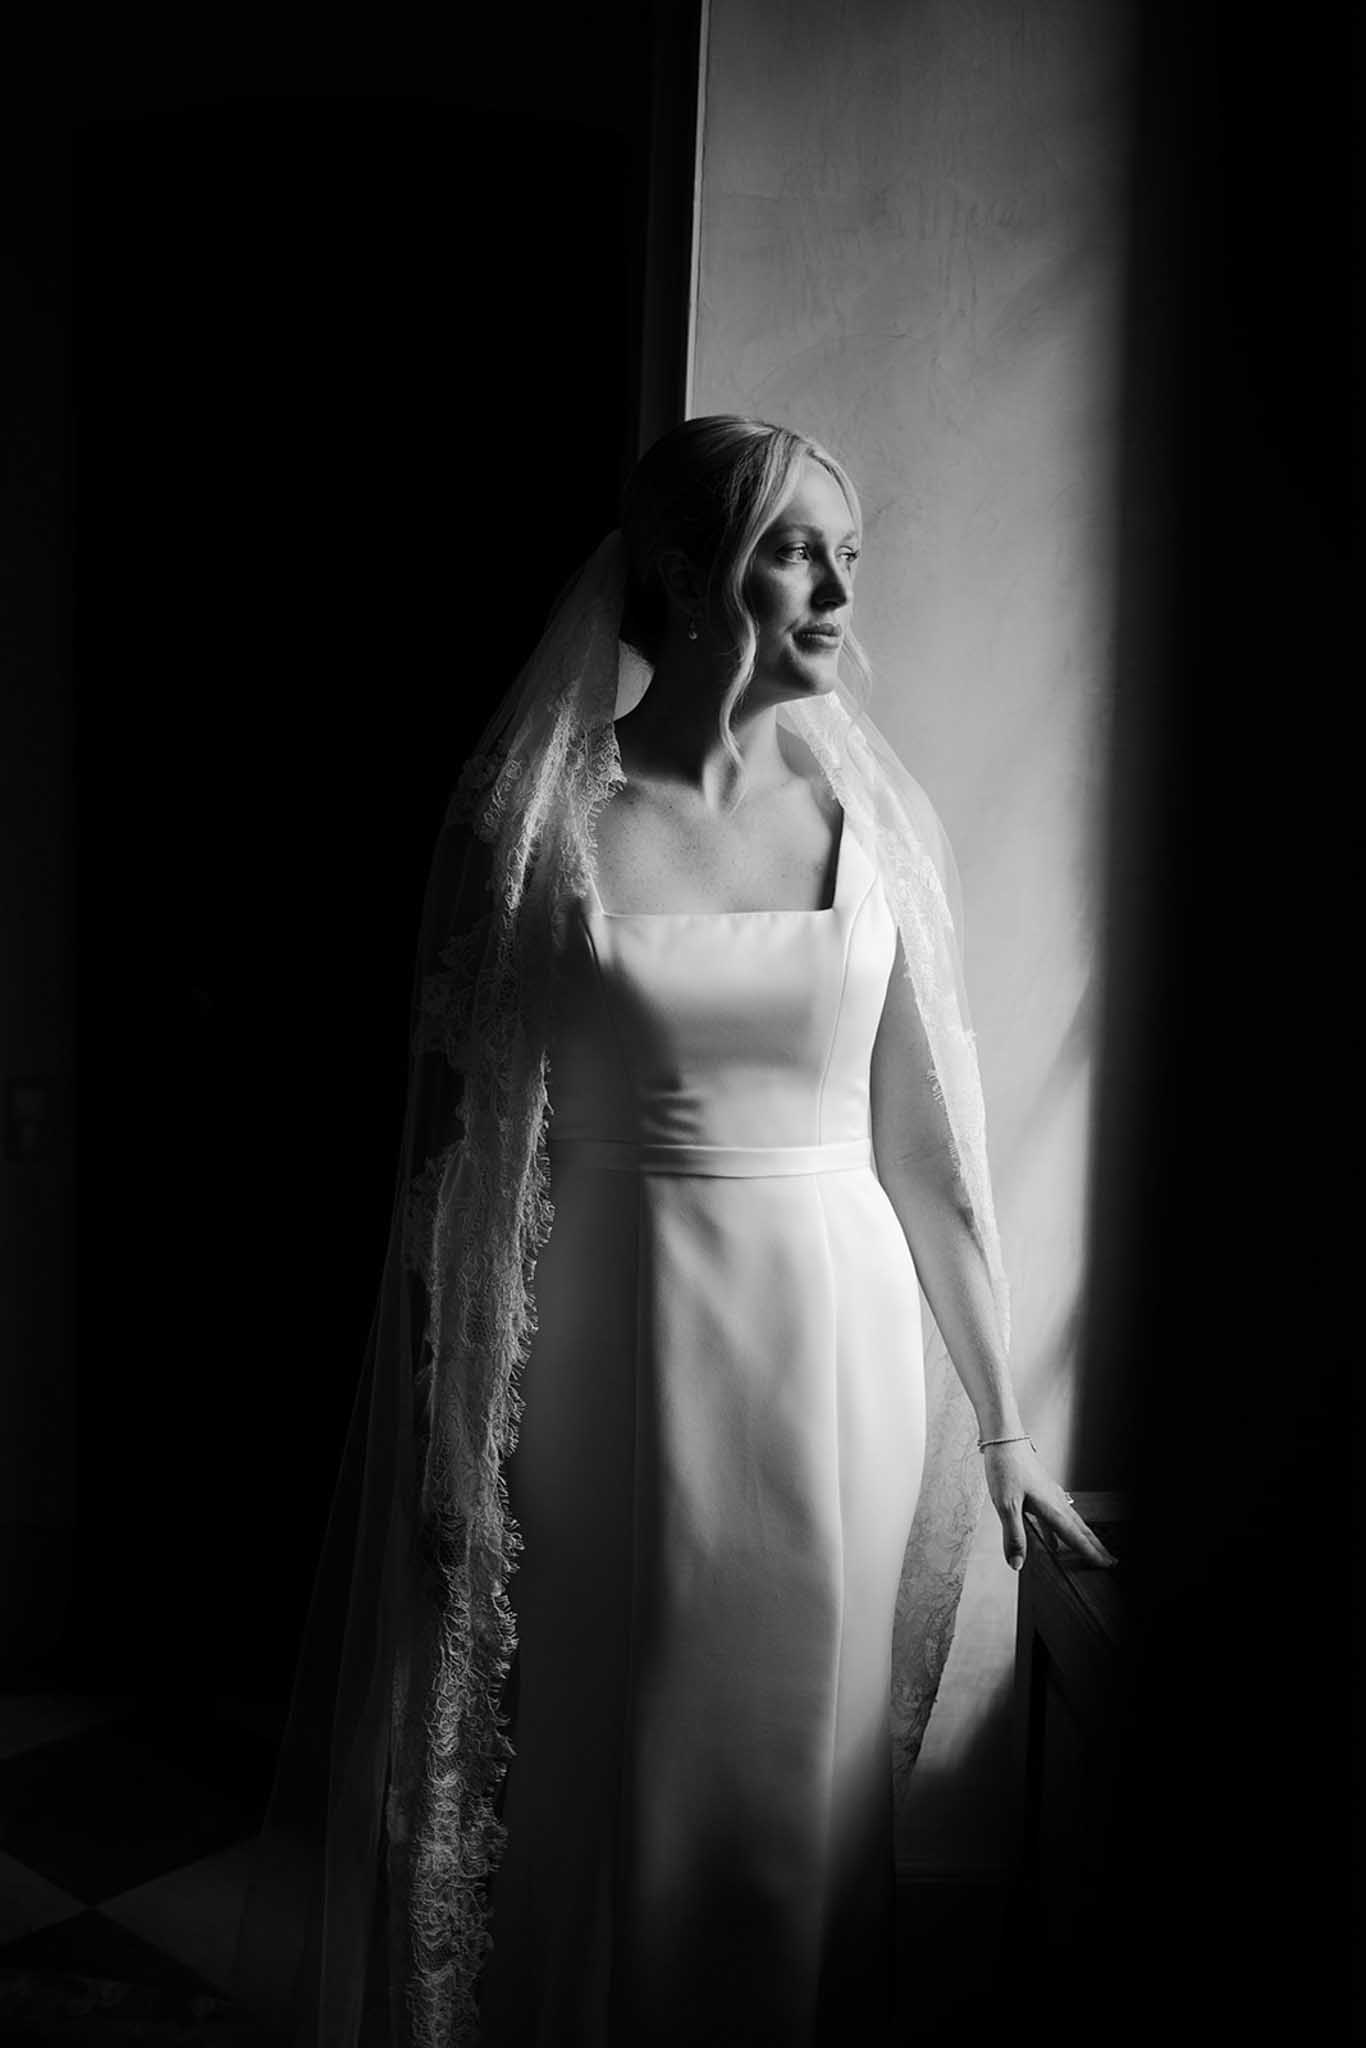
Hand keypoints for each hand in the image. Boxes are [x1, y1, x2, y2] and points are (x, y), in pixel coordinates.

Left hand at [981, 1440, 1116, 1571]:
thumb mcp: (1005, 1505)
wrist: (1003, 1438)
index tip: (1106, 1564)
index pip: (1075, 1537)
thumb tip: (1017, 1564)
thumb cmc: (1005, 1467)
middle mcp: (1055, 1501)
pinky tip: (1052, 1540)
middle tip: (1110, 1560)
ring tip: (1089, 1551)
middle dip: (1095, 1546)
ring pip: (1070, 1522)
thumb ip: (1013, 1536)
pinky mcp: (1040, 1490)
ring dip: (1080, 1537)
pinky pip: (1055, 1515)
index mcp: (1051, 1508)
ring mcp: (1049, 1494)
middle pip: (1080, 1529)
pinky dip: (1058, 1531)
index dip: (1090, 1552)